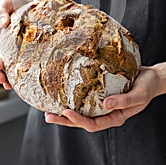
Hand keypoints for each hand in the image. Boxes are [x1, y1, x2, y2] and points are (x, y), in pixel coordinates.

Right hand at [0, 0, 30, 89]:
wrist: (31, 5)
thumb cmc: (15, 4)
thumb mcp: (6, 2)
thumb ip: (2, 10)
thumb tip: (3, 22)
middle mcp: (1, 46)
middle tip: (3, 80)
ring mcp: (12, 50)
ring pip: (7, 66)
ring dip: (7, 77)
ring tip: (10, 85)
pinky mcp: (23, 52)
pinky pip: (20, 63)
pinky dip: (20, 72)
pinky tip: (24, 80)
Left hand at [45, 66, 159, 131]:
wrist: (151, 76)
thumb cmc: (147, 86)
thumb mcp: (139, 95)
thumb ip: (124, 100)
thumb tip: (105, 104)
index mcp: (115, 116)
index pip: (93, 124)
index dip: (79, 120)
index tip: (66, 112)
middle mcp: (106, 112)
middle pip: (82, 120)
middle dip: (65, 120)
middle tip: (48, 116)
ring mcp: (103, 103)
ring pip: (82, 110)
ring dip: (66, 111)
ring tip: (50, 108)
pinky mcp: (101, 92)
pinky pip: (86, 97)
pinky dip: (75, 97)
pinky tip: (64, 92)